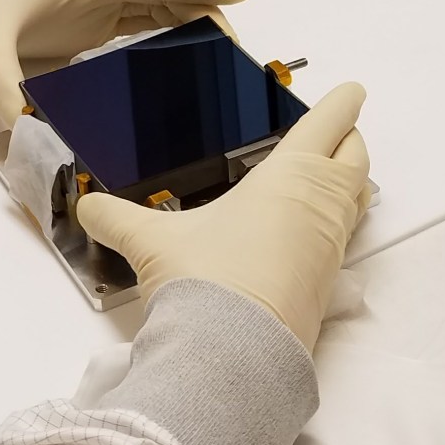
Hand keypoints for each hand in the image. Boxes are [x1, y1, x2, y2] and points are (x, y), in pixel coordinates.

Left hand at [0, 0, 250, 125]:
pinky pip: (140, 30)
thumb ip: (6, 87)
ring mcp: (96, 10)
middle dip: (206, 16)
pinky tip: (184, 64)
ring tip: (222, 60)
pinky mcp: (88, 29)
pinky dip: (167, 41)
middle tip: (237, 51)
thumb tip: (28, 130)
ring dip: (192, 29)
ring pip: (159, 13)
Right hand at [77, 83, 369, 352]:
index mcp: (290, 176)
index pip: (329, 123)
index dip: (343, 102)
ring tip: (325, 176)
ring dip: (347, 181)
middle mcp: (321, 205)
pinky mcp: (331, 283)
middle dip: (349, 138)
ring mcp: (332, 246)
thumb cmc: (206, 282)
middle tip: (336, 130)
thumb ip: (116, 219)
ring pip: (356, 198)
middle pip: (357, 156)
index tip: (351, 91)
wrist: (235, 354)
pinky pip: (345, 238)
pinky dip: (337, 221)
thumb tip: (87, 209)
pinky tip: (311, 231)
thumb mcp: (152, 243)